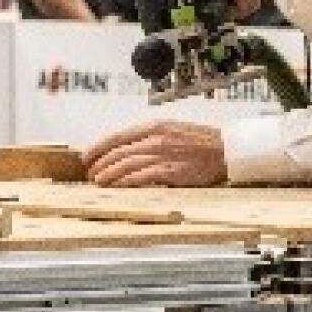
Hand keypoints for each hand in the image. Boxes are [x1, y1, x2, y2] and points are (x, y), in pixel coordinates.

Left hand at [84, 119, 227, 186]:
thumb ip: (148, 137)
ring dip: (109, 174)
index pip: (117, 136)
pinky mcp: (171, 171)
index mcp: (153, 126)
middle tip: (90, 172)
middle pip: (118, 151)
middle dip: (100, 163)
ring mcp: (163, 154)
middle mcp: (155, 138)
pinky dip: (126, 181)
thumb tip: (124, 148)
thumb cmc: (198, 140)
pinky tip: (117, 186)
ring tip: (98, 181)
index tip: (87, 155)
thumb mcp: (170, 129)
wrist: (224, 149)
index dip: (98, 146)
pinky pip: (142, 177)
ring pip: (126, 164)